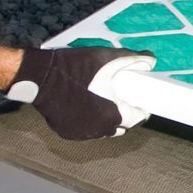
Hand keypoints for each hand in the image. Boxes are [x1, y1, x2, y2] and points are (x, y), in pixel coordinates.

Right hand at [6, 46, 151, 139]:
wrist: (41, 77)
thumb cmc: (76, 68)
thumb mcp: (107, 58)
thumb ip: (132, 59)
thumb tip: (151, 60)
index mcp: (114, 115)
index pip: (138, 117)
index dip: (141, 107)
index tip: (138, 98)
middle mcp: (100, 130)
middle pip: (122, 125)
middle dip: (124, 113)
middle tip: (120, 97)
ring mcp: (82, 134)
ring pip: (103, 130)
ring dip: (107, 119)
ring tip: (103, 101)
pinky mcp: (67, 133)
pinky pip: (85, 130)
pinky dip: (88, 121)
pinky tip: (85, 106)